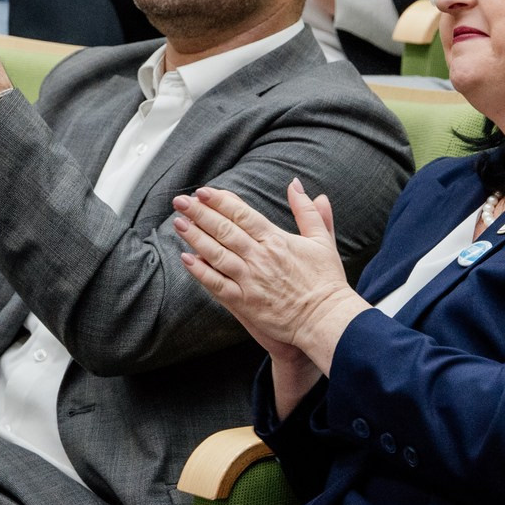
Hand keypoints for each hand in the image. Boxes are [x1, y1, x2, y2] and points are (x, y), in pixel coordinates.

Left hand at [173, 180, 363, 412]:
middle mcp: (260, 257)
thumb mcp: (322, 240)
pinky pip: (217, 285)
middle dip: (199, 213)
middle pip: (223, 230)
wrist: (326, 319)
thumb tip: (297, 185)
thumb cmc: (326, 281)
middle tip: (180, 201)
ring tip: (178, 223)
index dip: (220, 201)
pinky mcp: (245, 303)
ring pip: (216, 254)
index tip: (203, 191)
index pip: (242, 214)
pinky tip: (186, 259)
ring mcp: (250, 280)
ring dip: (195, 237)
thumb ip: (308, 211)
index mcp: (276, 240)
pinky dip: (200, 272)